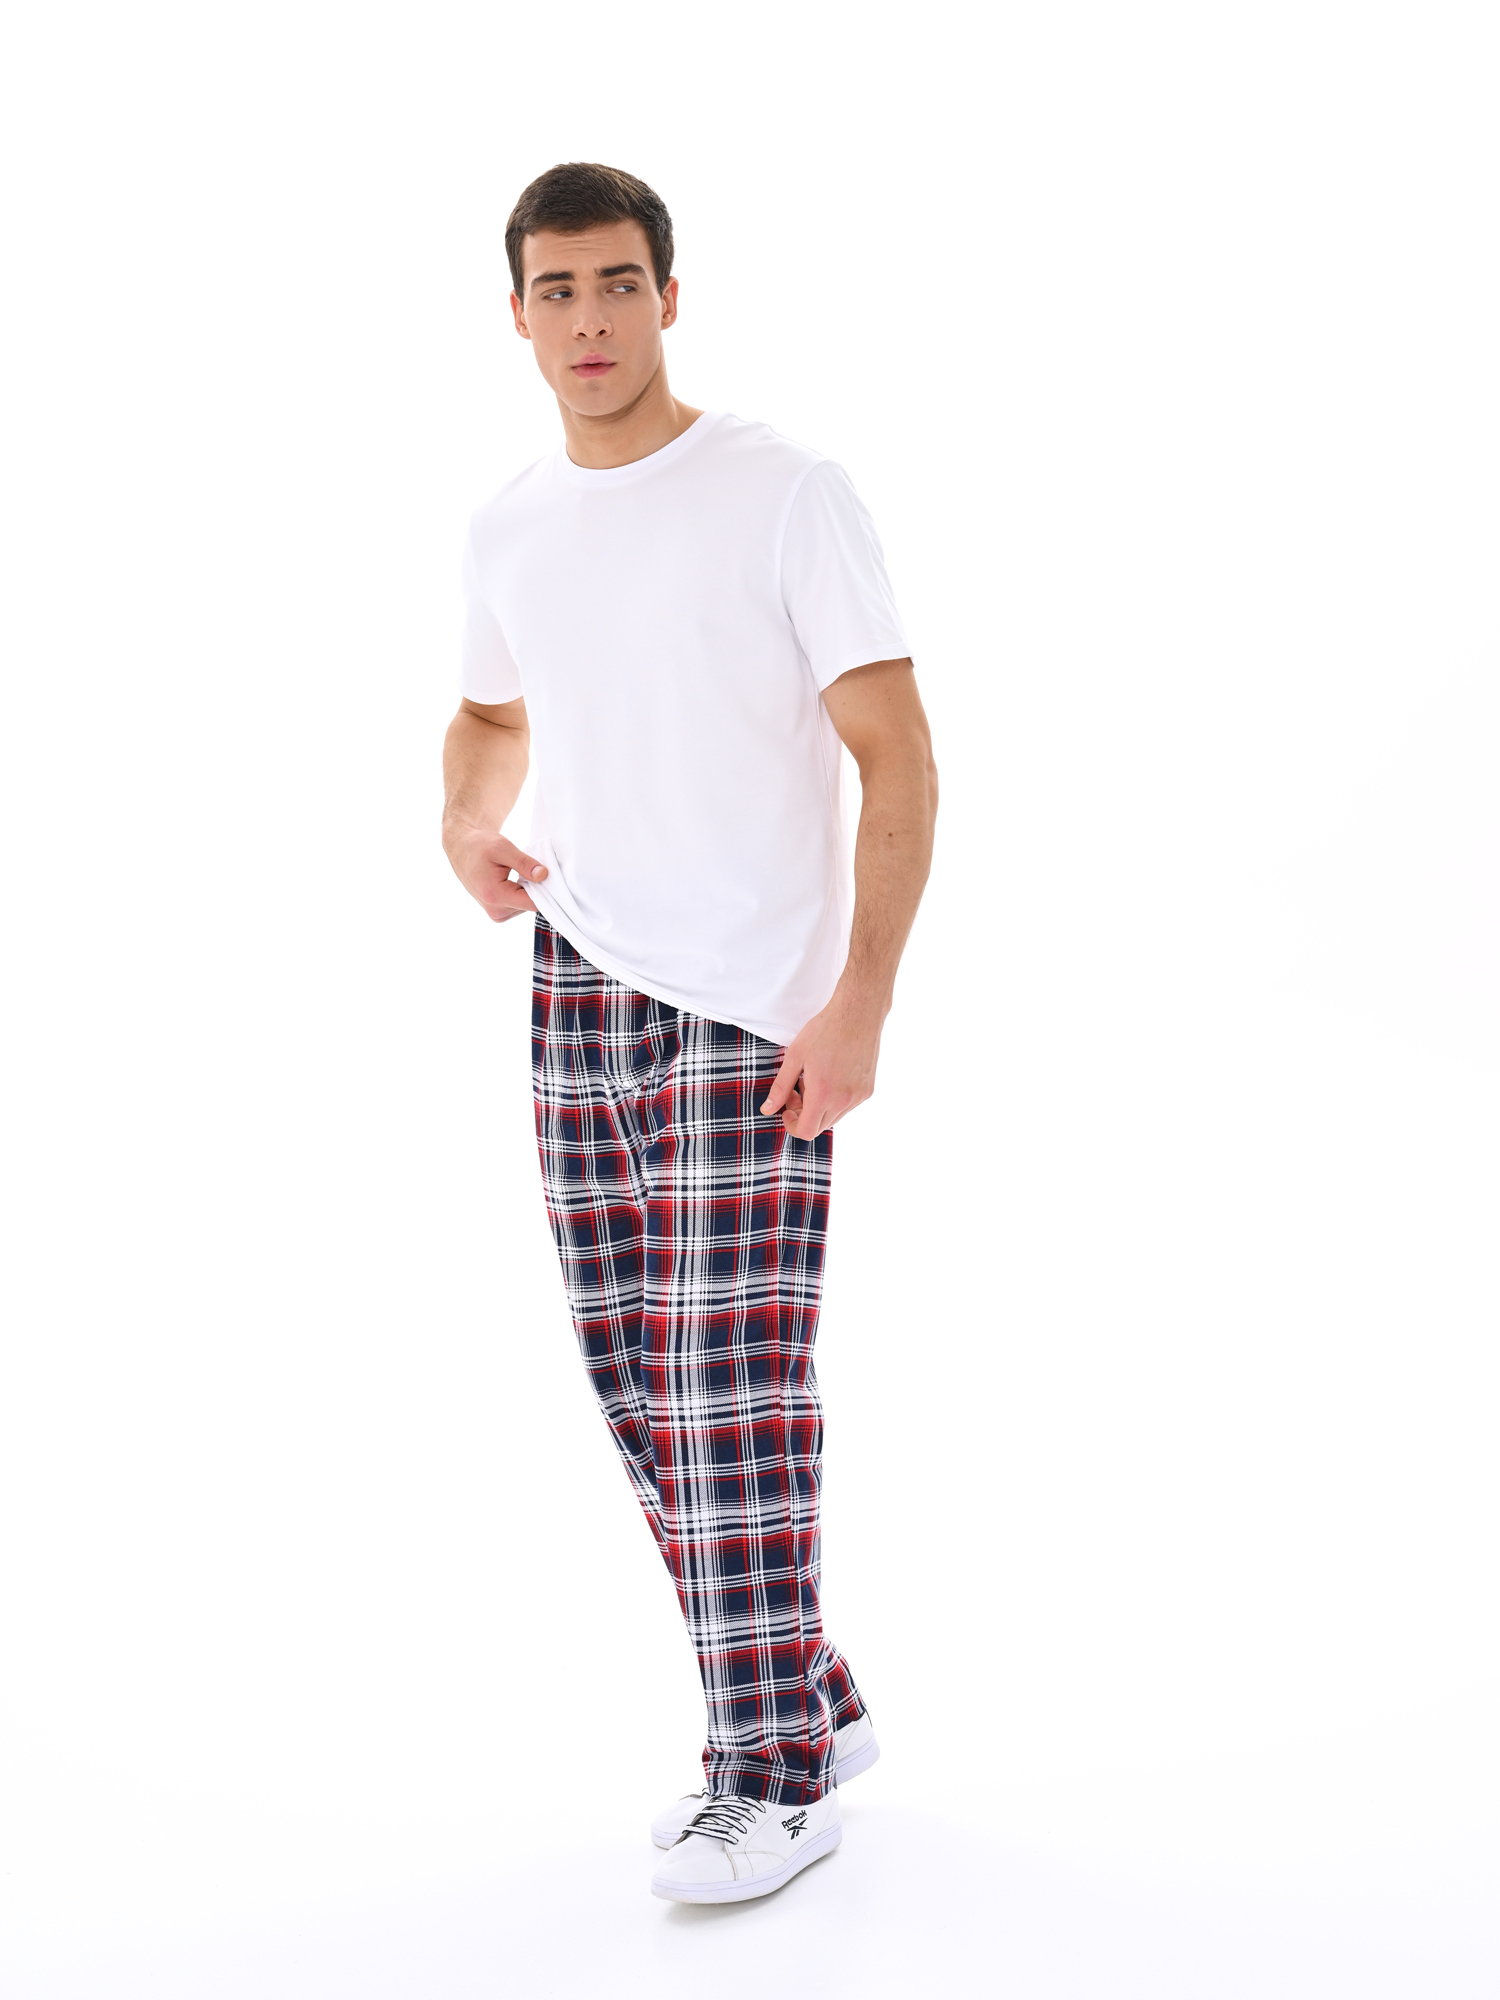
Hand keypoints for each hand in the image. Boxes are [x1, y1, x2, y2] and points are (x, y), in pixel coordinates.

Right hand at [444, 824, 547, 922]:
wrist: (462, 849)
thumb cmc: (480, 846)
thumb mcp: (503, 848)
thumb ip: (524, 863)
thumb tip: (543, 875)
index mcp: (495, 896)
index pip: (532, 903)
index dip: (545, 889)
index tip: (548, 874)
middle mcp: (495, 910)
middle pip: (530, 905)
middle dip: (536, 888)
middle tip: (532, 869)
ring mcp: (496, 914)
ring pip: (526, 906)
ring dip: (529, 891)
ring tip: (518, 873)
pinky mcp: (498, 913)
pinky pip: (519, 906)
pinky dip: (522, 894)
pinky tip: (515, 881)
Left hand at [759, 991, 885, 1140]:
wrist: (858, 1013)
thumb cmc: (824, 1030)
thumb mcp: (794, 1057)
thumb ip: (780, 1087)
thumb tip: (768, 1109)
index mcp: (823, 1094)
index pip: (807, 1132)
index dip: (792, 1126)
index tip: (787, 1109)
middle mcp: (844, 1100)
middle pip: (820, 1126)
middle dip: (804, 1114)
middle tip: (797, 1089)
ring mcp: (858, 1096)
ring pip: (834, 1117)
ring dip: (820, 1107)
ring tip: (814, 1079)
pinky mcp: (868, 1090)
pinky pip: (848, 1106)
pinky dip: (835, 1099)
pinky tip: (830, 1076)